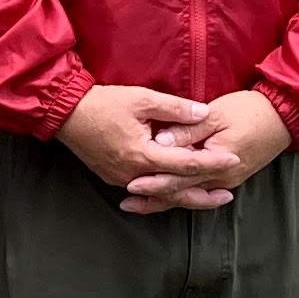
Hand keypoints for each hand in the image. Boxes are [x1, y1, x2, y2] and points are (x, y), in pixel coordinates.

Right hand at [66, 82, 291, 214]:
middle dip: (203, 194)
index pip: (185, 163)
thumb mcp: (142, 98)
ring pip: (160, 194)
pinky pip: (145, 190)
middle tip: (228, 194)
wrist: (65, 113)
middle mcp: (134, 173)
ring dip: (184, 197)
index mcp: (143, 154)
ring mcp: (122, 178)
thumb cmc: (103, 103)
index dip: (212, 162)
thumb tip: (205, 112)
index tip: (233, 159)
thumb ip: (176, 108)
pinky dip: (163, 193)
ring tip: (207, 199)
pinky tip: (176, 193)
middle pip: (175, 190)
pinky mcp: (114, 177)